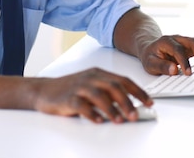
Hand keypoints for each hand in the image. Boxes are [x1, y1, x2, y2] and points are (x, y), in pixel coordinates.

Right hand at [32, 68, 152, 123]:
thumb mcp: (92, 86)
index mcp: (99, 73)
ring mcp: (79, 87)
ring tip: (120, 120)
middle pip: (114, 87)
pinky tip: (98, 121)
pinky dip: (91, 113)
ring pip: (99, 95)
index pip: (123, 80)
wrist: (43, 90)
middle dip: (127, 102)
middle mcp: (91, 77)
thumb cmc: (71, 90)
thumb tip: (130, 107)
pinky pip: (81, 105)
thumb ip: (109, 94)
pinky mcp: (68, 98)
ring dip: (112, 109)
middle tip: (135, 115)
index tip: (149, 103)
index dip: (138, 92)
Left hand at [138, 35, 193, 75]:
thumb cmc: (150, 56)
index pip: (179, 49)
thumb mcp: (150, 63)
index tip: (188, 73)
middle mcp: (177, 38)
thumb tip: (174, 70)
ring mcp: (185, 40)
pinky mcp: (190, 45)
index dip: (185, 61)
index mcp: (166, 41)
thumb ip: (161, 66)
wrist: (150, 49)